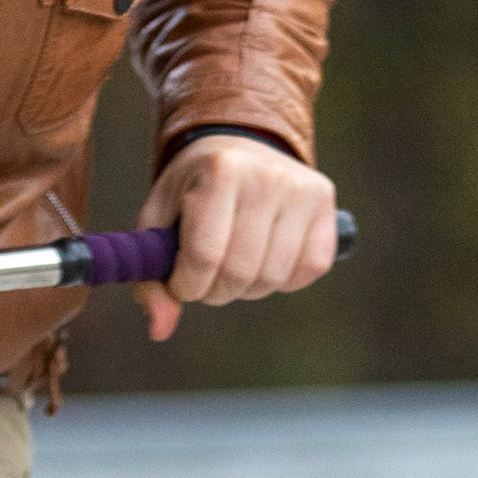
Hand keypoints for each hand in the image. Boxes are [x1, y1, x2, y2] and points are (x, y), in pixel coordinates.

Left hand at [136, 134, 336, 344]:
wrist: (240, 147)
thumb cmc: (193, 190)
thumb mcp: (159, 220)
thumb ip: (150, 275)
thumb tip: (160, 330)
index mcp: (220, 171)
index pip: (204, 256)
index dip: (187, 286)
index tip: (180, 282)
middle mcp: (267, 176)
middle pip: (239, 272)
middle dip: (214, 291)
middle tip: (206, 277)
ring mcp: (303, 190)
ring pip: (273, 277)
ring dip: (246, 289)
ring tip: (232, 267)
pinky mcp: (327, 206)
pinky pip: (309, 270)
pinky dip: (283, 280)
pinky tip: (266, 259)